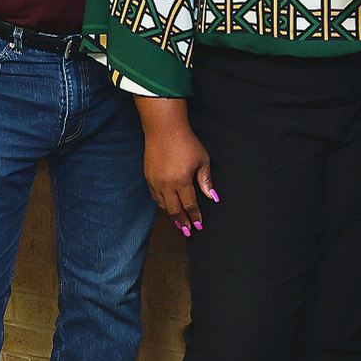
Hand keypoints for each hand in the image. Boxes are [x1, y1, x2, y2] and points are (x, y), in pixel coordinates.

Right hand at [145, 121, 215, 235]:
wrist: (164, 129)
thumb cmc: (186, 142)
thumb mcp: (202, 161)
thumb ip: (206, 181)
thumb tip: (212, 197)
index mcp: (181, 181)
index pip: (190, 205)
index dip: (195, 216)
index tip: (198, 225)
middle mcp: (166, 184)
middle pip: (175, 209)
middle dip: (182, 222)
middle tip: (187, 231)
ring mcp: (155, 181)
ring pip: (163, 205)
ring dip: (171, 215)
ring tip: (179, 223)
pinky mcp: (148, 177)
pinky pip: (155, 196)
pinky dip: (162, 205)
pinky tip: (167, 207)